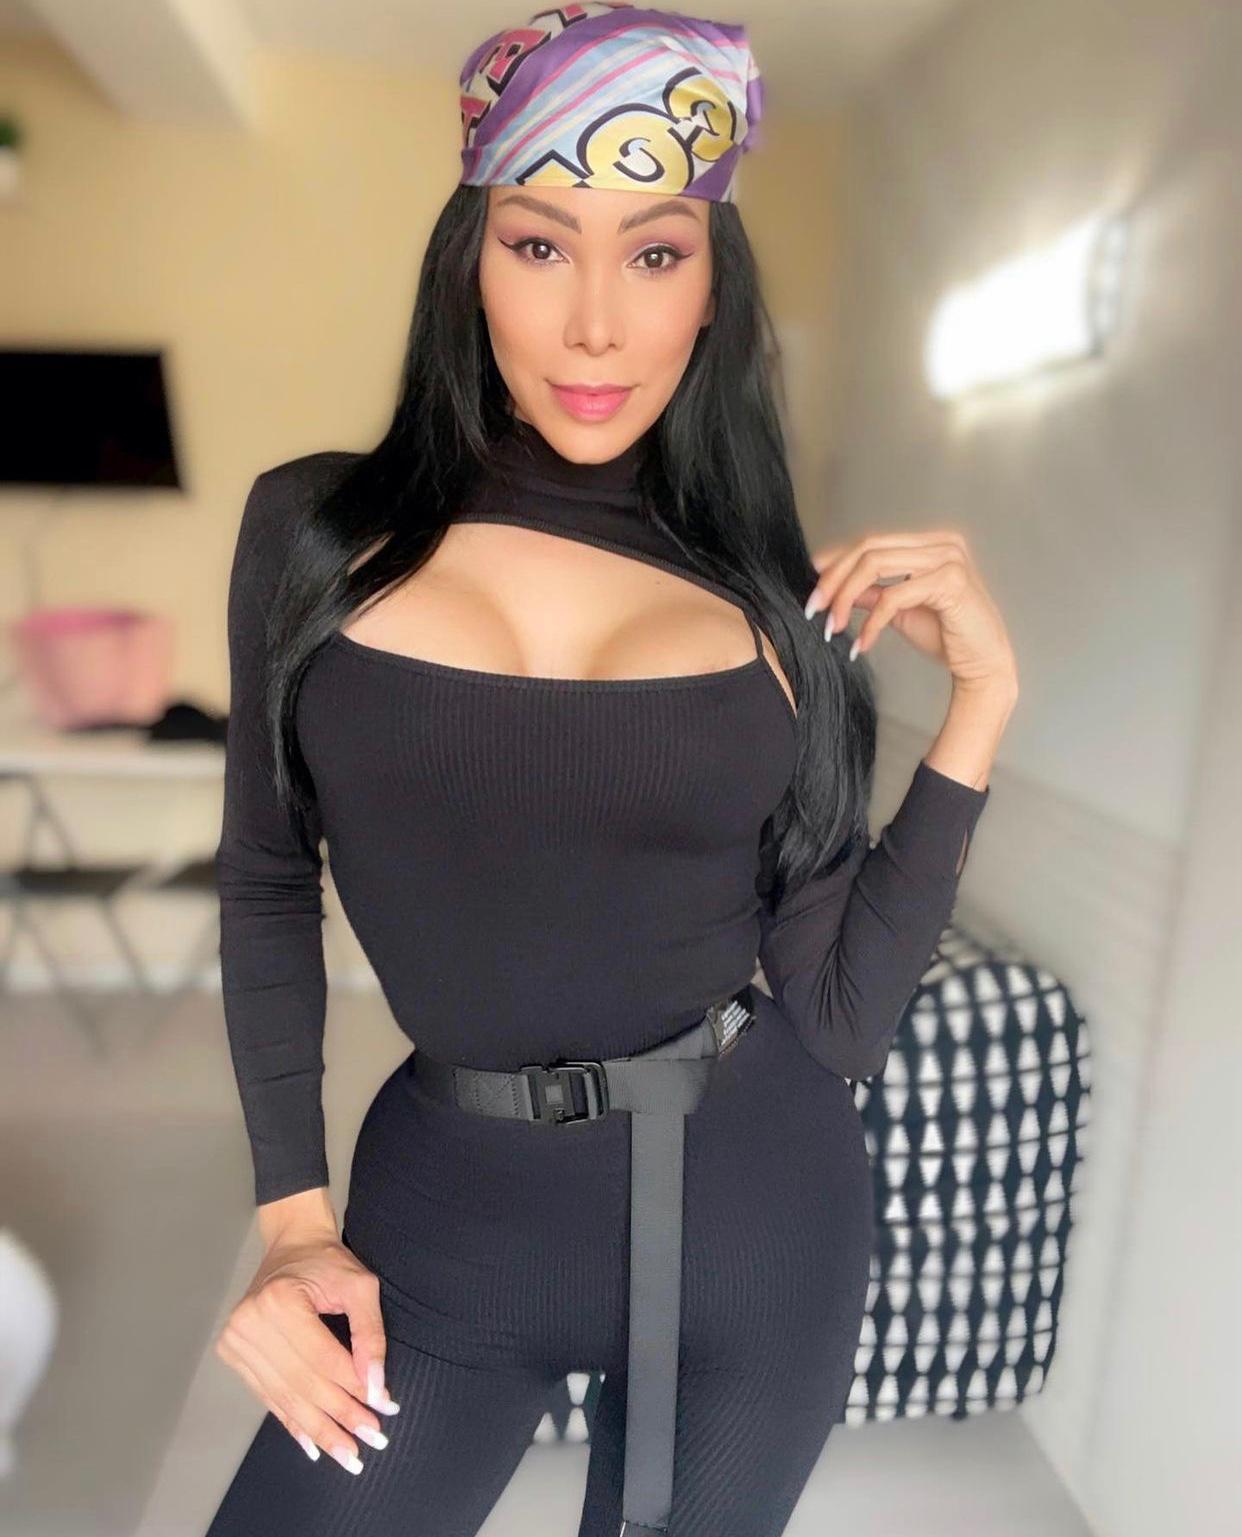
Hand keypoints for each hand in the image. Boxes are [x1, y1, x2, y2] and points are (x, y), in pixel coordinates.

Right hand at [213, 1228, 399, 1473]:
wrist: (291, 1242)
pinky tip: (313, 1446)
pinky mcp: (232, 1352)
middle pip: (303, 1385)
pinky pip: (267, 1395)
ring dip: (318, 1430)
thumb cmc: (328, 1261)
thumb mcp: (361, 1286)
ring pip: (285, 1397)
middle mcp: (251, 1322)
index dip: (354, 1391)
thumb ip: (370, 1336)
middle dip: (340, 1418)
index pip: (324, 1360)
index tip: (383, 1414)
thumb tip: (376, 1390)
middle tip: (370, 1445)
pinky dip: (292, 1422)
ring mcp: (236, 1339)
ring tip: (347, 1455)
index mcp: (281, 1301)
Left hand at [805, 528, 1017, 693]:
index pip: (871, 543)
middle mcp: (941, 543)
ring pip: (875, 565)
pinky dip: (871, 622)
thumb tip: (836, 587)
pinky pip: (893, 596)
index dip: (837, 562)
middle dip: (834, 579)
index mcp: (930, 543)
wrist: (982, 665)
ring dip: (845, 598)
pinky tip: (862, 643)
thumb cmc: (947, 636)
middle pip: (868, 549)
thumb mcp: (899, 610)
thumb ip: (872, 592)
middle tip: (814, 608)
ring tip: (832, 627)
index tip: (814, 587)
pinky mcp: (950, 580)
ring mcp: (947, 557)